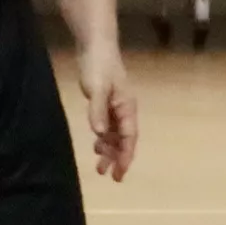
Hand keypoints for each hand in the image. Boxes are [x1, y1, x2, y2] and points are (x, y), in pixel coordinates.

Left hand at [76, 46, 139, 182]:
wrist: (96, 47)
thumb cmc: (98, 66)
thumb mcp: (96, 88)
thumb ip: (98, 111)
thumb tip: (99, 134)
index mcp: (127, 108)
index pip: (129, 137)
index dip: (124, 156)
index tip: (119, 173)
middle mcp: (124, 110)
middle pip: (124, 140)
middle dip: (119, 158)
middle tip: (111, 177)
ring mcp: (116, 108)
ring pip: (116, 135)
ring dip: (109, 151)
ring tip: (100, 168)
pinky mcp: (106, 104)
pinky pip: (108, 127)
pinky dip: (104, 139)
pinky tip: (97, 146)